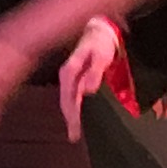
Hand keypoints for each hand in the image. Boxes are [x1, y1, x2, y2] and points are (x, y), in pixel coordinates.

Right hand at [54, 15, 126, 140]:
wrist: (99, 30)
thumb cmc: (100, 42)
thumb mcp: (101, 55)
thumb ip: (95, 72)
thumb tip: (88, 91)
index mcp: (70, 71)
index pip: (69, 97)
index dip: (71, 114)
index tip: (74, 130)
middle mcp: (67, 75)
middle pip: (66, 101)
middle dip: (70, 119)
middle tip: (73, 137)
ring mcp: (70, 77)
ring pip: (68, 99)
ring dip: (70, 115)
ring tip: (73, 132)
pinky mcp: (75, 77)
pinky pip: (72, 95)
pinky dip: (73, 107)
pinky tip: (75, 115)